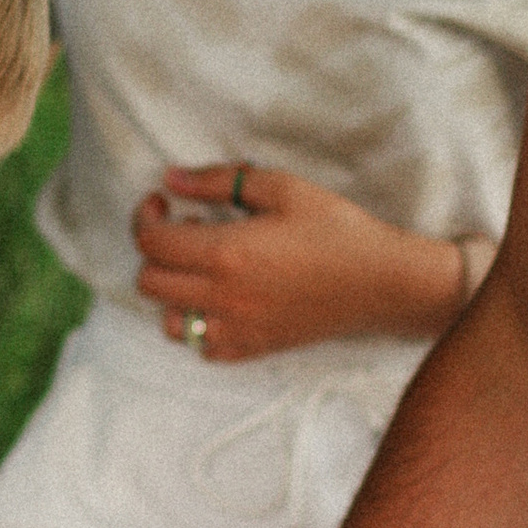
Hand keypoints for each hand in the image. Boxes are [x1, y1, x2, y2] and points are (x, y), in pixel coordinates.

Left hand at [131, 166, 486, 359]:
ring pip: (169, 322)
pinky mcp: (252, 349)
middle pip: (149, 282)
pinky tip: (224, 299)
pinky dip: (199, 324)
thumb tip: (171, 178)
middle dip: (156, 252)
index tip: (161, 202)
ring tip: (205, 268)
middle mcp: (223, 297)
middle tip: (189, 230)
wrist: (382, 282)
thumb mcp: (282, 188)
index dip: (145, 216)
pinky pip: (202, 347)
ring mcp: (236, 329)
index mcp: (227, 252)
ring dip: (173, 292)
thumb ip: (219, 181)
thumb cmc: (336, 229)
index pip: (150, 243)